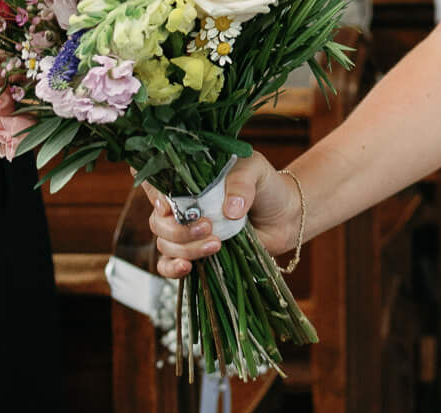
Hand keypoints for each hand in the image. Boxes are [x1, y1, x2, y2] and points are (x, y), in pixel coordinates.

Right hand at [147, 154, 297, 275]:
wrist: (286, 215)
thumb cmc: (266, 187)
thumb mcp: (256, 171)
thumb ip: (242, 183)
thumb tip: (230, 210)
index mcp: (190, 181)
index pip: (155, 183)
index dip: (154, 194)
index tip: (168, 204)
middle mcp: (183, 207)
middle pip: (159, 222)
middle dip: (179, 229)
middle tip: (208, 227)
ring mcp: (187, 232)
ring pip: (165, 244)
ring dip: (186, 248)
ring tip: (217, 244)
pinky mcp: (195, 253)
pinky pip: (168, 265)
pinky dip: (172, 268)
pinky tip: (187, 267)